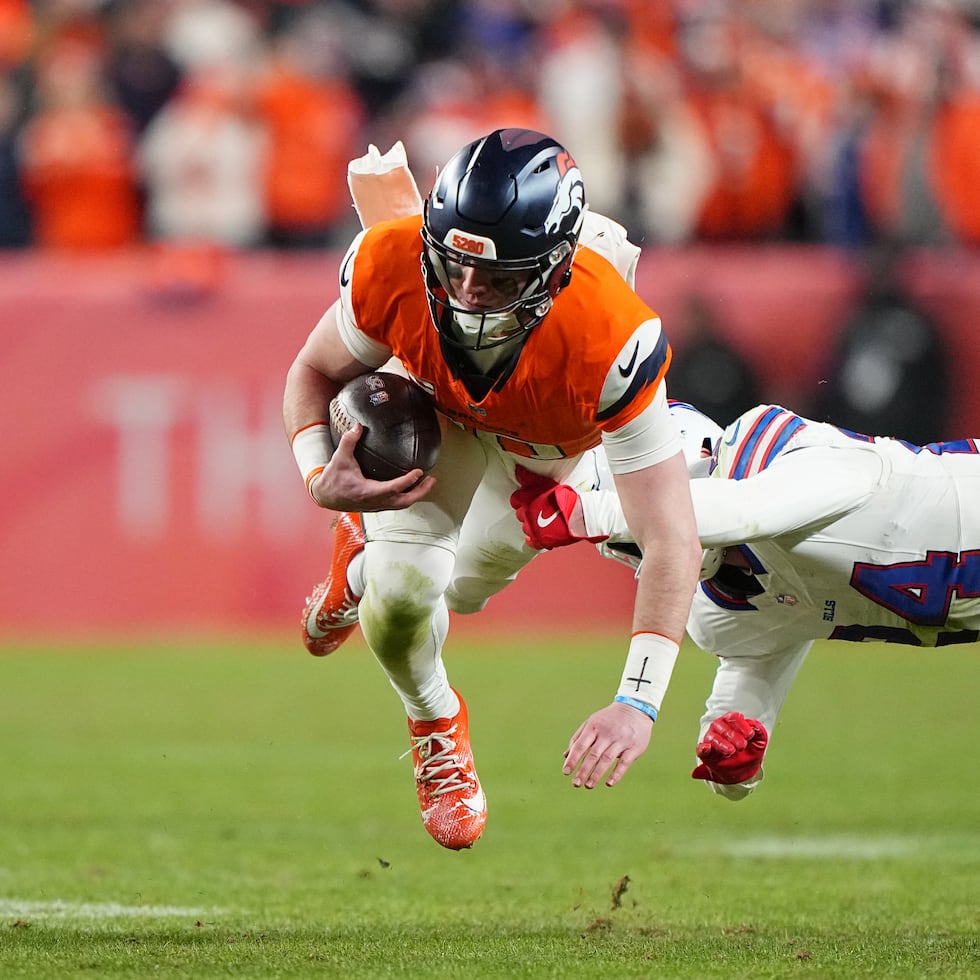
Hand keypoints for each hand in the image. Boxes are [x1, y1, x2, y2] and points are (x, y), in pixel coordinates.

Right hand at [309, 426, 433, 511]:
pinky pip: (397, 504)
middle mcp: (375, 502)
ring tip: (428, 482)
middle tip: (432, 479)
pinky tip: (414, 487)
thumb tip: (357, 425)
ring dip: (417, 494)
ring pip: (402, 505)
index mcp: (368, 491)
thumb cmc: (333, 478)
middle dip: (420, 491)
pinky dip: (408, 496)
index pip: (393, 488)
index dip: (407, 481)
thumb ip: (349, 441)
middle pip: (404, 501)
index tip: (419, 472)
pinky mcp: (377, 506)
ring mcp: (377, 506)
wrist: (325, 496)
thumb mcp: (340, 458)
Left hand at [509, 465, 607, 549]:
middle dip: (527, 512)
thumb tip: (517, 471)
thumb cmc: (564, 497)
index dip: (522, 500)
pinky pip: (531, 541)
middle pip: (520, 514)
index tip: (529, 500)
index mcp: (525, 500)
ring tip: (543, 521)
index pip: (515, 500)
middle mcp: (525, 515)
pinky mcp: (540, 540)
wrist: (578, 514)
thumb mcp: (546, 482)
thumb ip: (529, 478)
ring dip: (532, 525)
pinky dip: (534, 539)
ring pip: (526, 527)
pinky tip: (541, 534)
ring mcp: (532, 528)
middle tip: (538, 510)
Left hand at [563, 701, 652, 788]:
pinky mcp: (634, 747)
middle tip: (575, 784)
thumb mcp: (592, 723)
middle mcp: (606, 734)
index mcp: (594, 727)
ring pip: (607, 760)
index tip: (566, 772)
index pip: (580, 745)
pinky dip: (616, 774)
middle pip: (593, 755)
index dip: (573, 759)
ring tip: (588, 785)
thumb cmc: (609, 719)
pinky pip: (624, 763)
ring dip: (597, 774)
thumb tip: (566, 756)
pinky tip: (609, 783)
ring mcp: (621, 740)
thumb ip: (578, 738)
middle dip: (583, 771)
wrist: (634, 709)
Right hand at [691, 711, 767, 784]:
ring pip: (713, 737)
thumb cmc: (750, 751)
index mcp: (731, 722)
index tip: (750, 735)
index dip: (741, 725)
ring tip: (731, 751)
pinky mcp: (706, 753)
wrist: (746, 769)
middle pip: (722, 726)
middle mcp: (719, 728)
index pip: (733, 718)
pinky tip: (707, 749)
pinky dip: (702, 748)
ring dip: (721, 743)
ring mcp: (711, 740)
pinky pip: (701, 749)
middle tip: (742, 746)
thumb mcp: (759, 743)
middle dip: (733, 735)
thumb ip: (759, 733)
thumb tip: (756, 727)